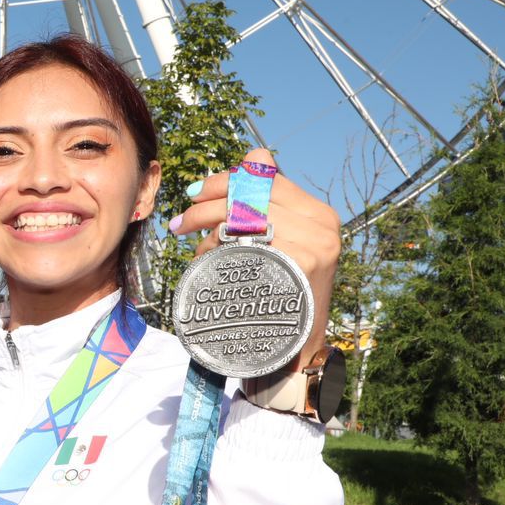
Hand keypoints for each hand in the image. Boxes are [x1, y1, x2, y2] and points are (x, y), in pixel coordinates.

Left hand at [169, 148, 340, 369]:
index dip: (226, 178)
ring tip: (190, 240)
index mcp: (319, 213)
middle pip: (250, 191)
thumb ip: (265, 208)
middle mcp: (323, 224)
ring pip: (244, 215)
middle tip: (182, 220)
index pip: (266, 174)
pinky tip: (206, 258)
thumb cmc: (278, 294)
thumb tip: (252, 156)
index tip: (197, 192)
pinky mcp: (301, 264)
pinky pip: (243, 243)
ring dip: (206, 225)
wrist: (296, 347)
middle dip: (207, 201)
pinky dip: (217, 248)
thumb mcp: (281, 246)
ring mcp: (315, 244)